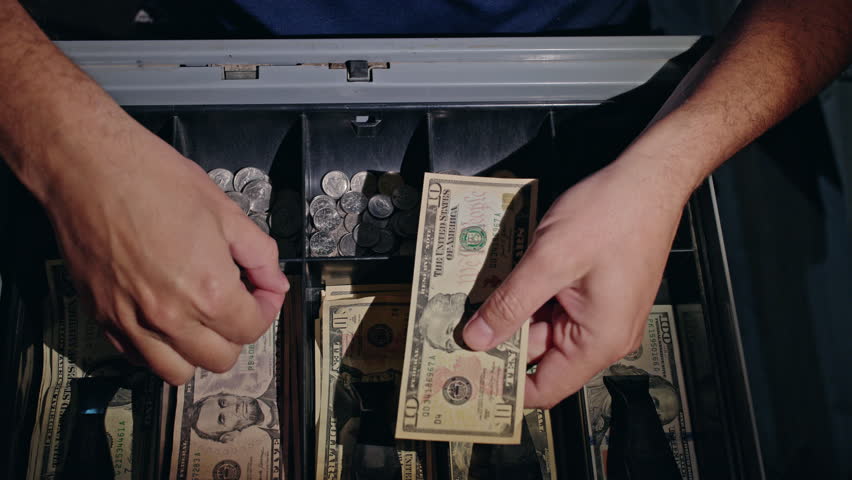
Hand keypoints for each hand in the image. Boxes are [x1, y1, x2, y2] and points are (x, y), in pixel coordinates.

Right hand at [39, 109, 287, 384]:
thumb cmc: (153, 179)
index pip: (252, 329)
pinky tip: (165, 318)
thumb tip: (275, 281)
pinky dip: (158, 348)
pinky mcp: (102, 318)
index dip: (266, 309)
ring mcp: (132, 322)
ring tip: (200, 317)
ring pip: (177, 371)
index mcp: (208, 290)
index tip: (262, 292)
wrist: (87, 166)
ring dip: (197, 351)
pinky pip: (138, 358)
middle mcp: (170, 317)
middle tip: (235, 302)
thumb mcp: (224, 210)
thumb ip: (259, 254)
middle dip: (236, 333)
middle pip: (220, 359)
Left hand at [462, 151, 691, 407]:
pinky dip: (525, 295)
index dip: (506, 387)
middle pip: (539, 355)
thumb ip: (511, 304)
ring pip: (541, 326)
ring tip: (471, 304)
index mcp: (599, 340)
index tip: (469, 375)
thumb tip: (478, 338)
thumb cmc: (614, 214)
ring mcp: (598, 311)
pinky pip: (551, 304)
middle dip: (498, 344)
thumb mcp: (550, 261)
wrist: (647, 179)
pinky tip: (500, 282)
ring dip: (508, 314)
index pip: (545, 389)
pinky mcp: (591, 290)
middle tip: (456, 333)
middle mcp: (602, 333)